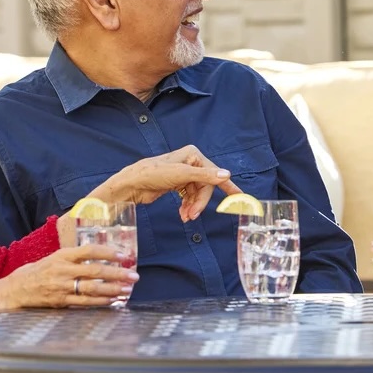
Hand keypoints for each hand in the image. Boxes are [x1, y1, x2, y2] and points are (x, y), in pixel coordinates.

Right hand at [0, 244, 138, 309]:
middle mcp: (63, 270)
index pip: (89, 250)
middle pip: (95, 271)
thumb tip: (99, 256)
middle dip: (117, 273)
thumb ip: (73, 257)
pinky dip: (101, 302)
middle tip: (133, 275)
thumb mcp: (53, 258)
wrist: (14, 290)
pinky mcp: (61, 302)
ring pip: (93, 289)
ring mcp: (62, 287)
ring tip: (128, 289)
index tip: (124, 255)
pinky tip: (113, 301)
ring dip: (113, 289)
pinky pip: (85, 302)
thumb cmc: (35, 272)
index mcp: (62, 256)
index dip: (108, 252)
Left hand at [93, 145, 238, 221]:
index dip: (228, 186)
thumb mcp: (180, 175)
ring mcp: (183, 174)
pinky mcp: (176, 184)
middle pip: (205, 187)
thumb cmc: (152, 174)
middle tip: (193, 216)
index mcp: (193, 155)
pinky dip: (188, 206)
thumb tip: (226, 174)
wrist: (131, 184)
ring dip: (193, 207)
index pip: (215, 173)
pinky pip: (189, 197)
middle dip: (200, 203)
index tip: (240, 197)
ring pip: (197, 194)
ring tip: (186, 217)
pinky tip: (183, 214)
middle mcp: (190, 162)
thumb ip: (205, 176)